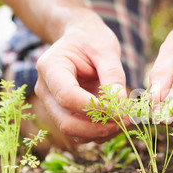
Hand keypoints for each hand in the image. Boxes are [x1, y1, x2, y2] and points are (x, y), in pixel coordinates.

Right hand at [34, 10, 127, 143]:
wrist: (82, 39)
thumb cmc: (92, 40)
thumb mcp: (106, 50)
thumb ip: (113, 76)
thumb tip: (120, 105)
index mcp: (50, 67)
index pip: (67, 96)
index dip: (95, 108)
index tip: (121, 110)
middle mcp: (46, 89)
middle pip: (66, 122)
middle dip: (98, 127)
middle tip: (126, 120)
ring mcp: (53, 104)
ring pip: (73, 131)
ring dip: (101, 133)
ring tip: (124, 120)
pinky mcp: (65, 114)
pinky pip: (80, 133)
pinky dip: (99, 133)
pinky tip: (117, 121)